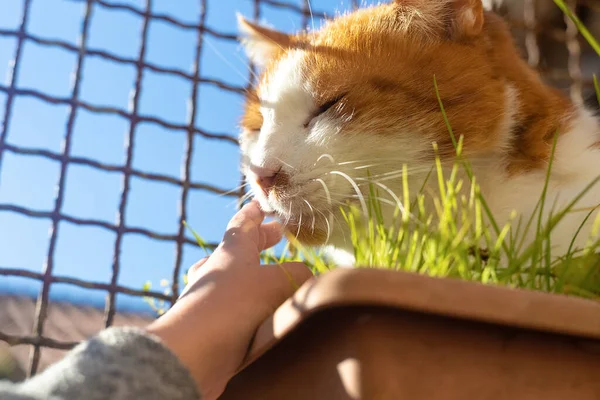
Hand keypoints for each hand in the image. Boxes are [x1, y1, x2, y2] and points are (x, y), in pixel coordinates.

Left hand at [146, 200, 312, 399]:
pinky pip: (231, 309)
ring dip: (251, 275)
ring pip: (231, 279)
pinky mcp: (208, 327)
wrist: (193, 353)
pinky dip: (248, 308)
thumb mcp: (276, 282)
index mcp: (231, 251)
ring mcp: (209, 299)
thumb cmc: (234, 305)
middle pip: (238, 249)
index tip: (262, 205)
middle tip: (278, 237)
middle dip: (261, 241)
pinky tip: (262, 318)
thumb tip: (304, 277)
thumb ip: (297, 276)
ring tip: (271, 279)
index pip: (243, 223)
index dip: (255, 213)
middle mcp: (216, 271)